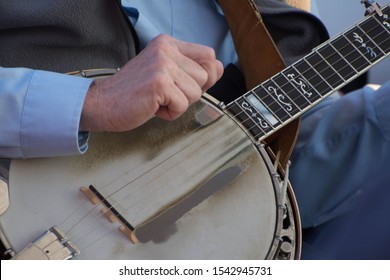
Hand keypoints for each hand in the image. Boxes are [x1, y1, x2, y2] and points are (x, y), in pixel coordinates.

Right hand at [79, 34, 223, 130]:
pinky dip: (170, 113)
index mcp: (168, 44)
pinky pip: (183, 105)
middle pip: (205, 76)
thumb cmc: (133, 92)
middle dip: (190, 92)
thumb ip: (192, 70)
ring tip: (158, 100)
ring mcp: (162, 65)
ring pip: (196, 92)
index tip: (184, 84)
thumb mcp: (165, 73)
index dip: (205, 75)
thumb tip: (220, 68)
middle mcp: (166, 50)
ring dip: (179, 103)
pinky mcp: (159, 83)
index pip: (208, 55)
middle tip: (166, 94)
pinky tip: (153, 107)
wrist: (103, 103)